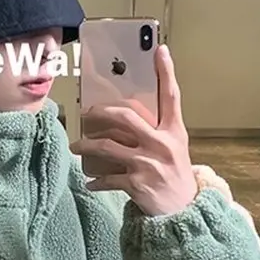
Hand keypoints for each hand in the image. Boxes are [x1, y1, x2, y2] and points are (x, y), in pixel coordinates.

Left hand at [71, 44, 197, 216]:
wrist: (184, 210)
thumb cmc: (174, 173)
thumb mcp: (174, 147)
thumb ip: (156, 130)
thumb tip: (125, 116)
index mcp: (174, 131)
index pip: (171, 96)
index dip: (166, 72)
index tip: (160, 50)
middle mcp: (162, 144)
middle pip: (126, 118)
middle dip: (101, 112)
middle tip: (87, 113)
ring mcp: (148, 164)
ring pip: (108, 147)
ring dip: (87, 146)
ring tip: (76, 147)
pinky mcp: (136, 184)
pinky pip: (108, 178)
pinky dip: (95, 181)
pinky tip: (89, 182)